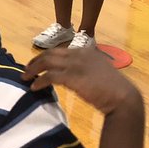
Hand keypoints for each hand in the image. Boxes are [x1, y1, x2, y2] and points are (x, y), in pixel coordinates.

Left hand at [23, 46, 141, 116]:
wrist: (123, 97)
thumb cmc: (113, 89)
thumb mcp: (98, 72)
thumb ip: (85, 69)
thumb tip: (71, 75)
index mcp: (85, 51)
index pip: (59, 50)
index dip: (45, 56)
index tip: (37, 64)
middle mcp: (79, 54)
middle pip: (50, 53)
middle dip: (35, 61)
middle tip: (26, 70)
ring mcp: (75, 64)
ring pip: (47, 62)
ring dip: (33, 70)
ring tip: (25, 78)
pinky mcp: (72, 77)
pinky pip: (49, 76)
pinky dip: (39, 81)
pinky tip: (34, 87)